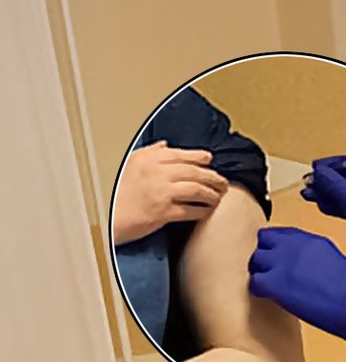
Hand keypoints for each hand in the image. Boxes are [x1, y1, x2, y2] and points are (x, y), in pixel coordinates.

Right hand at [112, 142, 227, 244]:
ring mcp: (161, 193)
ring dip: (211, 193)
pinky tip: (208, 211)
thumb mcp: (130, 164)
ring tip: (218, 196)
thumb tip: (165, 146)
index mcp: (147, 159)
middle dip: (212, 176)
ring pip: (196, 189)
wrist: (107, 215)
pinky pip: (191, 210)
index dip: (199, 157)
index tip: (210, 160)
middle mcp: (156, 173)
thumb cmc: (116, 191)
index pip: (180, 154)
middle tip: (222, 182)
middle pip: (193, 171)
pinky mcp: (164, 212)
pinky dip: (203, 210)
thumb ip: (149, 153)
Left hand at [248, 227, 345, 349]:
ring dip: (260, 271)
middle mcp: (294, 246)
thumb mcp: (335, 261)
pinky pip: (255, 282)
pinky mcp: (275, 284)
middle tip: (270, 270)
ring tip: (269, 284)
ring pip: (255, 259)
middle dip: (265, 254)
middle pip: (264, 241)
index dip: (277, 246)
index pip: (281, 234)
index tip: (279, 257)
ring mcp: (282, 263)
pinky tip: (270, 297)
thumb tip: (305, 269)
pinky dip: (259, 289)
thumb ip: (315, 258)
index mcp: (311, 240)